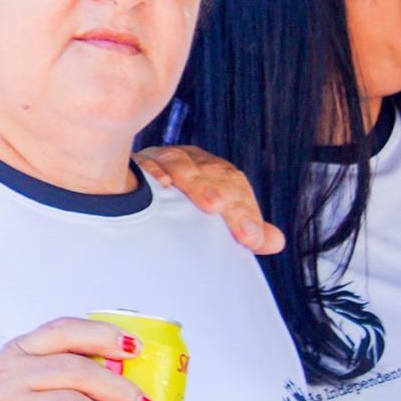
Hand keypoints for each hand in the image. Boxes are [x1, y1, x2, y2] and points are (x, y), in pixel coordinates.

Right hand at [135, 145, 284, 253]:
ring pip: (181, 163)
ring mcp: (158, 158)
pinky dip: (153, 171)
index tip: (253, 240)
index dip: (246, 210)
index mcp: (208, 169)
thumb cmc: (172, 205)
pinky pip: (143, 163)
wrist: (124, 190)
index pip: (234, 183)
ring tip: (211, 207)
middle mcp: (187, 159)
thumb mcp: (208, 216)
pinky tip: (161, 184)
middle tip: (243, 232)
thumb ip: (240, 226)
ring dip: (197, 183)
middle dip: (230, 200)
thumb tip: (276, 242)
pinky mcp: (131, 162)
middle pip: (212, 173)